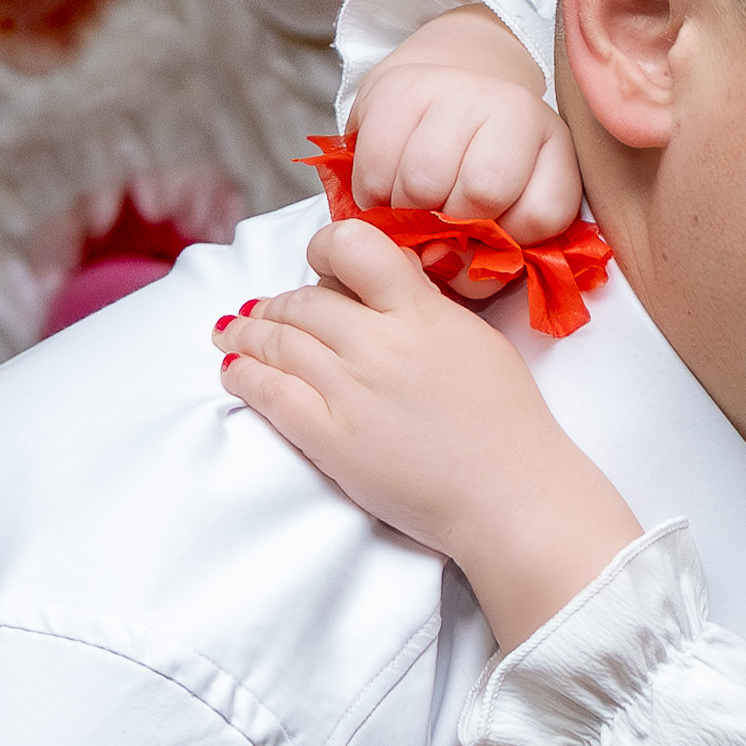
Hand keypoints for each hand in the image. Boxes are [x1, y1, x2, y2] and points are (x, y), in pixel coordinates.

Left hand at [219, 220, 643, 647]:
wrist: (512, 498)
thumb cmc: (507, 424)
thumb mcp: (477, 340)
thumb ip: (425, 306)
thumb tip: (376, 287)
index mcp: (423, 312)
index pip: (354, 246)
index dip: (325, 248)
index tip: (318, 263)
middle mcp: (381, 343)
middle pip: (304, 300)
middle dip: (279, 304)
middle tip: (267, 310)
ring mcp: (351, 390)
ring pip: (277, 340)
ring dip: (248, 334)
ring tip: (233, 333)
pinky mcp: (330, 438)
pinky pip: (268, 392)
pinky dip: (244, 376)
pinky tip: (235, 372)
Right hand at [349, 7, 584, 287]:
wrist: (446, 87)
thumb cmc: (478, 165)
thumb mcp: (511, 206)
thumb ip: (498, 253)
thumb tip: (454, 272)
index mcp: (552, 142)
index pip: (542, 215)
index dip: (508, 244)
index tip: (487, 240)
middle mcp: (511, 107)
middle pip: (480, 196)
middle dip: (453, 227)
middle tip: (439, 223)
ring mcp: (455, 92)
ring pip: (421, 184)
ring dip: (407, 213)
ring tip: (410, 206)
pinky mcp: (397, 91)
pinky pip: (375, 169)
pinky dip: (372, 194)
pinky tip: (385, 188)